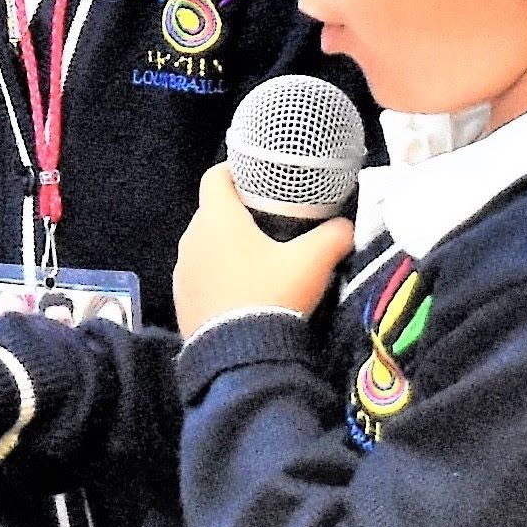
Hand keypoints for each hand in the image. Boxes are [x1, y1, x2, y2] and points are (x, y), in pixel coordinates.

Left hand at [173, 167, 352, 332]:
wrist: (238, 356)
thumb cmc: (273, 293)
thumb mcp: (313, 261)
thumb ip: (334, 235)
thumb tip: (346, 226)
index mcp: (216, 218)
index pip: (215, 176)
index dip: (236, 171)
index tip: (258, 177)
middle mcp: (190, 240)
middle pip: (211, 212)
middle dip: (237, 212)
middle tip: (270, 218)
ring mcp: (181, 272)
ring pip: (204, 246)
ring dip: (226, 246)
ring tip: (259, 257)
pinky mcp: (181, 302)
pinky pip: (200, 276)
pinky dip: (218, 275)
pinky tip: (243, 289)